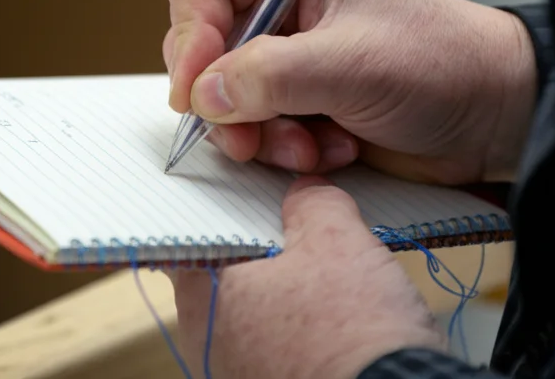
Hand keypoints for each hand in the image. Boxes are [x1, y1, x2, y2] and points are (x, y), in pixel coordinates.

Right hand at [163, 0, 537, 184]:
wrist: (491, 118)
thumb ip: (269, 76)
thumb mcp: (352, 63)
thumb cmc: (442, 64)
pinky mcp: (293, 95)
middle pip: (202, 42)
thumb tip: (202, 96)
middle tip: (246, 133)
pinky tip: (330, 148)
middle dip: (224, 96)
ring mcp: (285, 50)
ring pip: (221, 92)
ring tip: (308, 144)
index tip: (193, 89)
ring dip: (258, 131)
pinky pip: (251, 124)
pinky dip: (281, 146)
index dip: (188, 33)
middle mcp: (280, 0)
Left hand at [169, 177, 444, 378]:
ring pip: (256, 311)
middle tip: (308, 230)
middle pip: (230, 273)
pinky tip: (340, 316)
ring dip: (288, 291)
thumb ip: (311, 202)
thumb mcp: (337, 238)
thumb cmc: (352, 327)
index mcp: (202, 295)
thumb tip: (305, 193)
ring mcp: (234, 372)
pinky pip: (278, 345)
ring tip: (333, 276)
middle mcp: (205, 341)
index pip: (202, 235)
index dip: (237, 210)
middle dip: (268, 251)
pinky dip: (302, 328)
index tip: (268, 198)